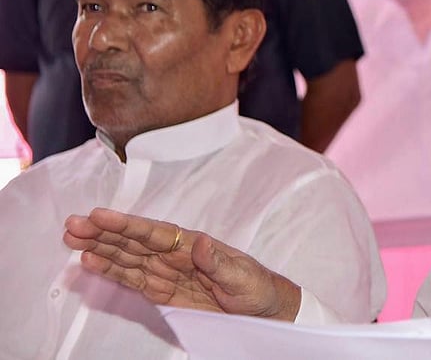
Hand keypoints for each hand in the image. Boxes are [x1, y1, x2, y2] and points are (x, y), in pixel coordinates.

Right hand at [64, 207, 301, 320]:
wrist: (263, 309)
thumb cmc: (256, 287)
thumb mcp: (242, 276)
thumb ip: (218, 262)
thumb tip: (199, 242)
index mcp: (192, 244)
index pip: (153, 233)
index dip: (126, 224)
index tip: (99, 215)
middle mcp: (175, 254)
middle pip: (133, 241)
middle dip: (103, 233)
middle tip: (72, 224)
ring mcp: (166, 272)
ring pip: (127, 258)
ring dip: (100, 248)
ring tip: (71, 238)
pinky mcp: (163, 291)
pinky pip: (133, 280)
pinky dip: (111, 271)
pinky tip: (90, 262)